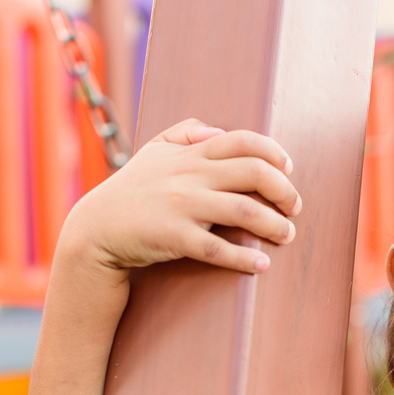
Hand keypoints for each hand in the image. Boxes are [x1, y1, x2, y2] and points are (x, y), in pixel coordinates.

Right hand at [61, 119, 299, 275]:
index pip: (242, 141)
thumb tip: (217, 130)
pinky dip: (245, 257)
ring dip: (275, 225)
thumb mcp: (153, 152)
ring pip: (244, 210)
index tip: (289, 169)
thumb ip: (185, 132)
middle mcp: (189, 175)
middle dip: (285, 191)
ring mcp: (182, 206)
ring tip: (287, 235)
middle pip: (254, 173)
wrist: (97, 229)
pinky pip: (218, 248)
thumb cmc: (133, 191)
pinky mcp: (175, 237)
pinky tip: (262, 264)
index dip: (274, 152)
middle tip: (296, 208)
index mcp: (189, 154)